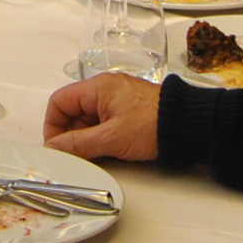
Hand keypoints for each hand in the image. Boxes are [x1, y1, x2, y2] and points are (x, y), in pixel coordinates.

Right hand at [44, 74, 163, 161]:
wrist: (189, 125)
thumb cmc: (155, 124)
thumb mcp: (111, 138)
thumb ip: (78, 144)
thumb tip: (54, 148)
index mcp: (97, 87)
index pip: (59, 101)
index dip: (53, 125)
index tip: (58, 147)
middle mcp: (104, 90)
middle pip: (72, 112)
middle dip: (72, 135)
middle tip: (79, 155)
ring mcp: (116, 101)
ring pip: (87, 120)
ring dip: (87, 139)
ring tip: (99, 154)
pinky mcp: (126, 112)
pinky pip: (103, 124)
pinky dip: (100, 138)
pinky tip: (109, 151)